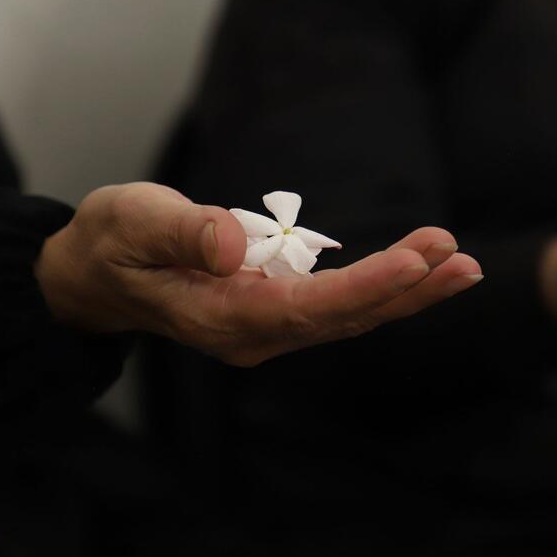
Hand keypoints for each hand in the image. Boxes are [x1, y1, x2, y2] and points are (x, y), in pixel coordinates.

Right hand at [35, 182, 481, 365]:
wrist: (95, 278)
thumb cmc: (109, 244)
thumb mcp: (129, 222)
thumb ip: (181, 230)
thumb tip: (234, 241)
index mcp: (219, 318)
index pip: (303, 307)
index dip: (363, 287)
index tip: (415, 260)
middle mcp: (252, 335)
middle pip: (341, 319)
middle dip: (405, 290)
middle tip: (462, 260)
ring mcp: (266, 329)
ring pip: (347, 317)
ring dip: (406, 292)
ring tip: (461, 263)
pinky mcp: (275, 312)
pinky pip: (337, 306)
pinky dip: (382, 288)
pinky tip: (420, 270)